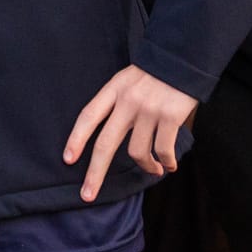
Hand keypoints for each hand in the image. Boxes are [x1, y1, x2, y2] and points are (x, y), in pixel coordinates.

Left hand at [63, 64, 196, 200]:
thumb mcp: (128, 79)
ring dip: (145, 167)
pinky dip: (166, 162)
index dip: (76, 139)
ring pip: (137, 151)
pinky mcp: (170, 117)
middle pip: (105, 143)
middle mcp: (127, 101)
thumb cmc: (154, 72)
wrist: (184, 57)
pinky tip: (169, 166)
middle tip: (87, 195)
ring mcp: (149, 110)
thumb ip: (118, 102)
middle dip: (95, 173)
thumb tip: (109, 134)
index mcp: (113, 89)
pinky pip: (163, 150)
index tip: (67, 159)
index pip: (88, 116)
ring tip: (154, 170)